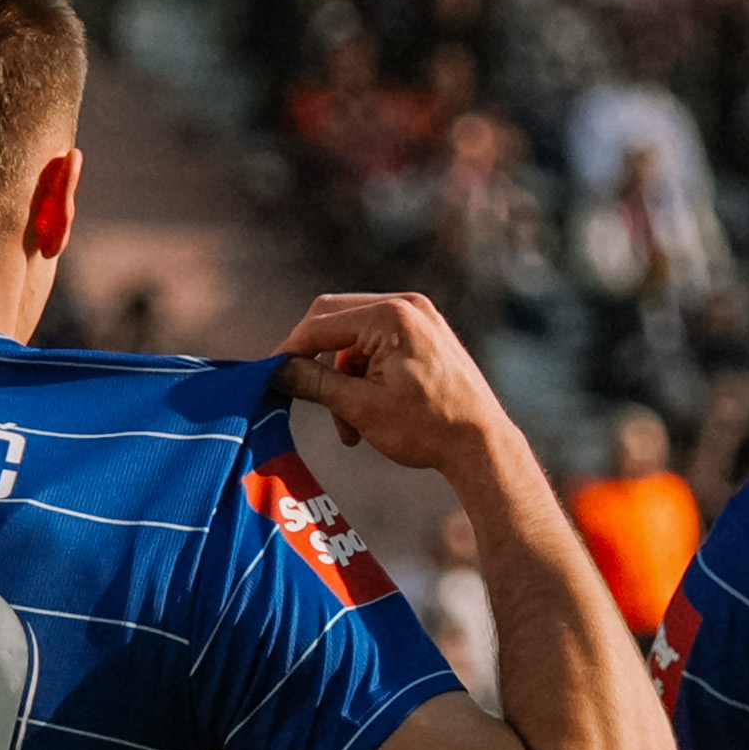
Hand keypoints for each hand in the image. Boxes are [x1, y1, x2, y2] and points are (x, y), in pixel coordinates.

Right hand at [276, 288, 534, 487]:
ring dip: (341, 377)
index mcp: (390, 316)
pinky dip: (363, 375)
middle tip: (299, 395)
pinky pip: (375, 343)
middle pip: (334, 320)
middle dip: (317, 362)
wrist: (480, 444)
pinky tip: (367, 413)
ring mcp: (418, 316)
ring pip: (353, 337)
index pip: (319, 323)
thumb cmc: (426, 428)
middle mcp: (406, 305)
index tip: (267, 376)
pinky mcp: (423, 333)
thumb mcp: (360, 407)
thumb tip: (273, 371)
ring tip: (349, 427)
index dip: (289, 351)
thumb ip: (313, 383)